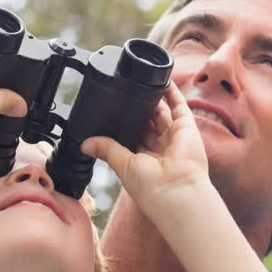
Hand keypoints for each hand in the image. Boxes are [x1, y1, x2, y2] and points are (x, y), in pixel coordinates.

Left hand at [82, 83, 211, 217]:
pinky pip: (179, 106)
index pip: (131, 139)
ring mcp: (174, 137)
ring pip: (161, 113)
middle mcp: (160, 149)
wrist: (177, 191)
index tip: (109, 115)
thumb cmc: (152, 188)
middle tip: (122, 96)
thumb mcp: (122, 166)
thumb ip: (107, 149)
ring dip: (152, 99)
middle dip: (136, 112)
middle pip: (146, 124)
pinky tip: (161, 80)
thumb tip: (85, 144)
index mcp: (143, 161)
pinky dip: (171, 93)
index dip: (122, 127)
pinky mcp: (186, 128)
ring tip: (140, 83)